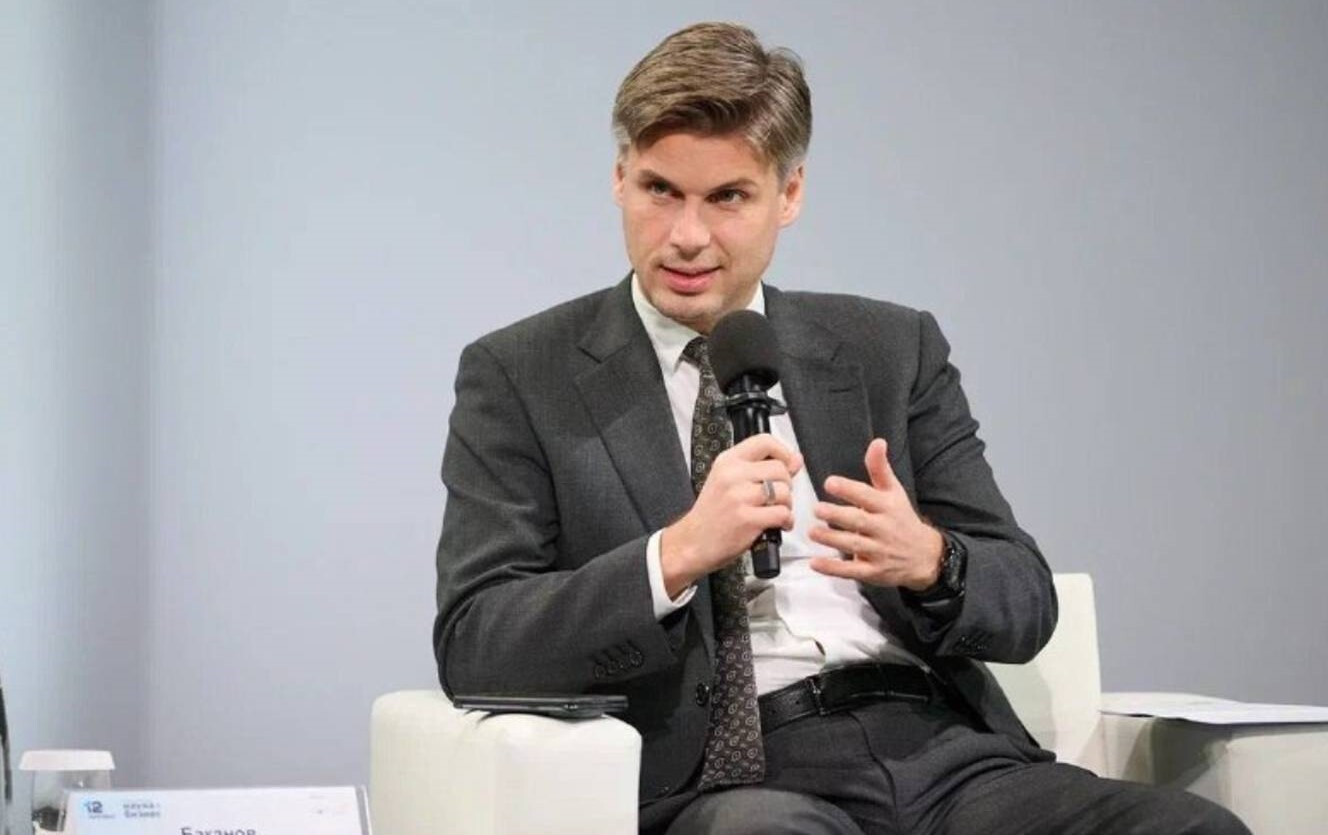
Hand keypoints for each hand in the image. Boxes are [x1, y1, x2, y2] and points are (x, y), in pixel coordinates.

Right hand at [661, 434, 801, 597]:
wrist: (692, 542)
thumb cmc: (712, 514)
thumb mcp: (729, 482)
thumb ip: (762, 469)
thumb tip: (796, 460)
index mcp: (727, 461)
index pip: (765, 441)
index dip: (783, 452)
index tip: (786, 465)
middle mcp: (732, 475)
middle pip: (780, 469)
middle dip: (787, 485)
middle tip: (777, 498)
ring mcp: (739, 497)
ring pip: (784, 491)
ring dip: (787, 505)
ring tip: (776, 512)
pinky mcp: (747, 519)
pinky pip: (783, 513)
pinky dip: (786, 521)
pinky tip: (778, 525)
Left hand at [808, 438, 943, 590]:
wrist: (925, 556)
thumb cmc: (902, 519)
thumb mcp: (894, 491)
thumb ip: (880, 468)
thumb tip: (877, 441)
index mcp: (887, 507)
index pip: (867, 496)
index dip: (849, 489)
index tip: (830, 483)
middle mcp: (884, 529)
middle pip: (859, 522)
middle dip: (837, 516)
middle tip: (816, 509)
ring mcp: (879, 552)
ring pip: (854, 546)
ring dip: (832, 540)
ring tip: (813, 532)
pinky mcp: (874, 572)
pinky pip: (852, 571)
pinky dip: (833, 568)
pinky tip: (815, 563)